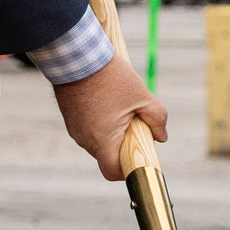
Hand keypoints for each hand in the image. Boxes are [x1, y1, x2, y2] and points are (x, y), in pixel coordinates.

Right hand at [53, 50, 166, 179]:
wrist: (76, 57)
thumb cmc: (110, 77)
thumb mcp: (143, 96)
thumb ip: (157, 120)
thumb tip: (160, 137)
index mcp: (103, 139)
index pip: (112, 172)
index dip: (127, 171)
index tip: (137, 160)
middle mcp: (85, 139)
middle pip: (106, 156)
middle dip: (122, 147)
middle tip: (134, 127)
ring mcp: (74, 129)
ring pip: (96, 143)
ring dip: (109, 135)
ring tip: (118, 111)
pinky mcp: (69, 118)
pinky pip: (87, 130)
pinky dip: (97, 125)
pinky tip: (104, 104)